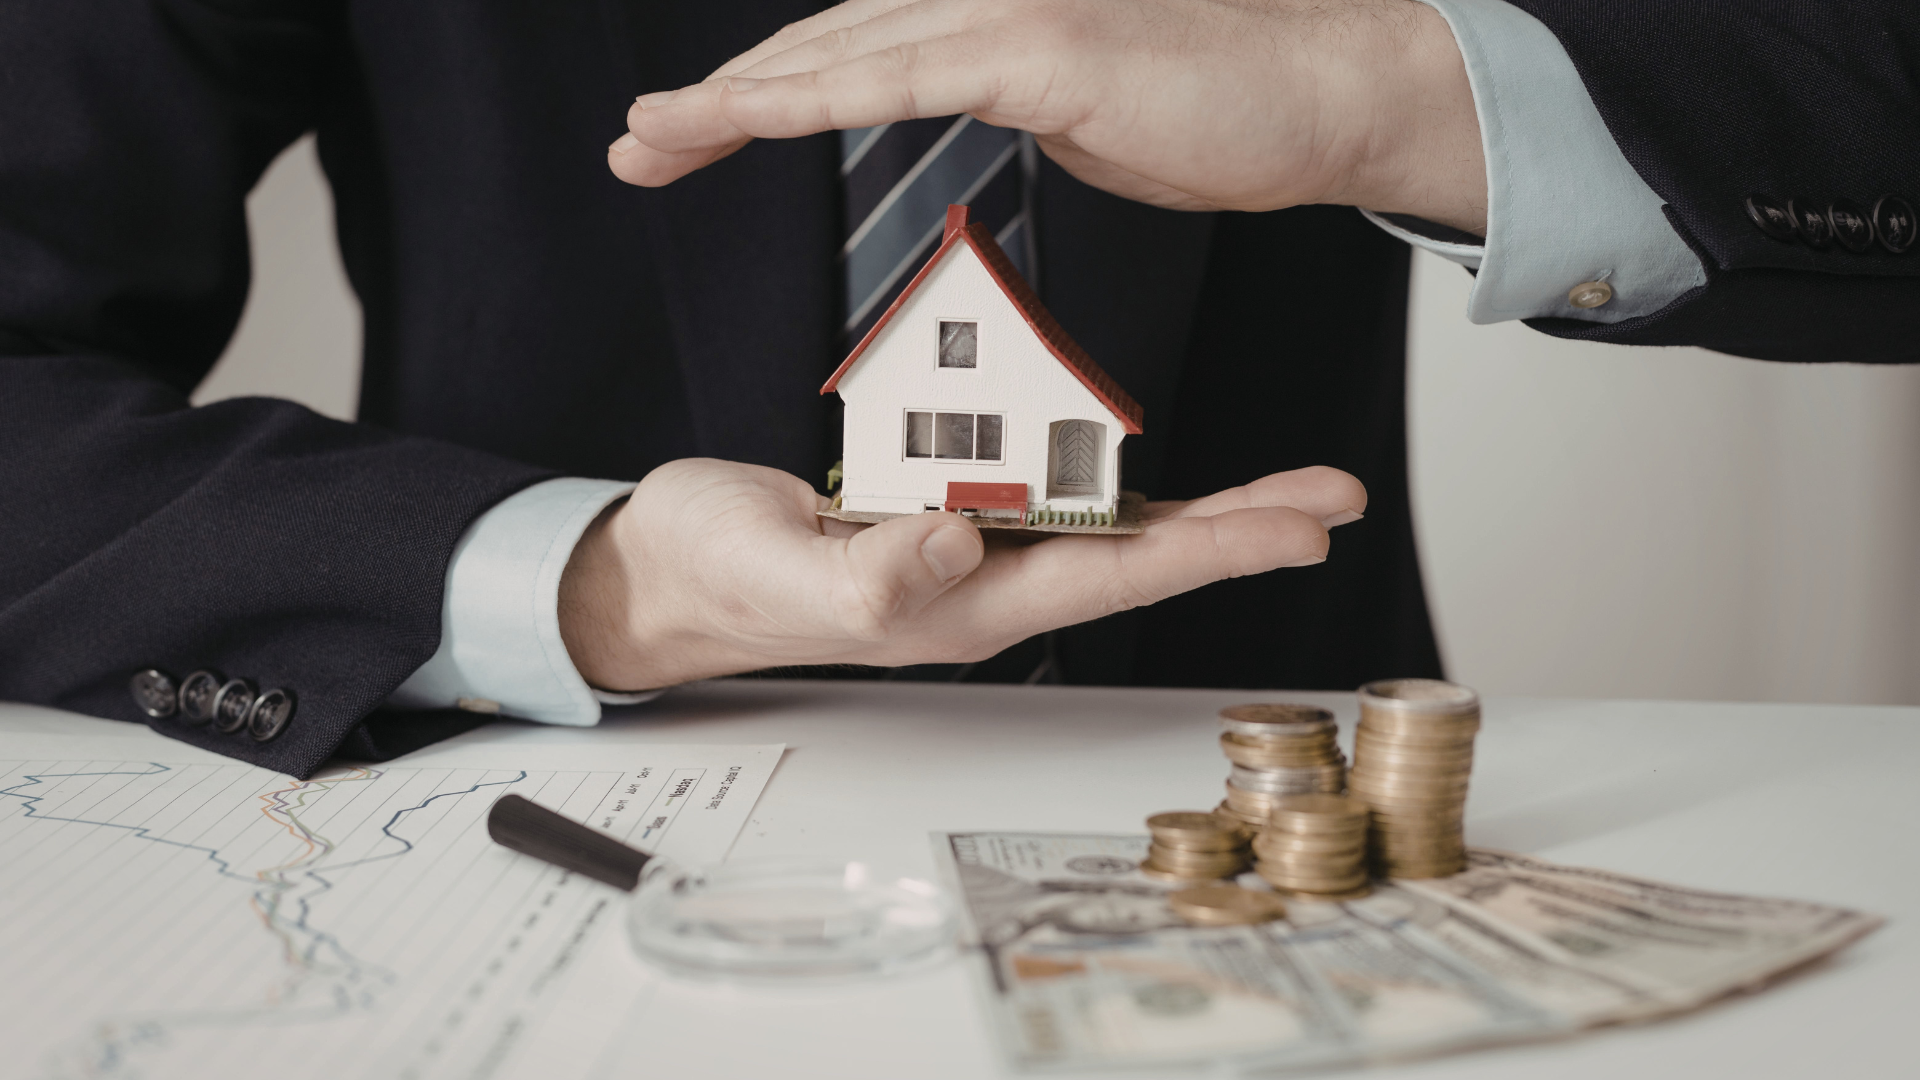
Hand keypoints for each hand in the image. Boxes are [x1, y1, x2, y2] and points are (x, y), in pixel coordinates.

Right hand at [558, 458, 1365, 690]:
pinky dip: (1116, 481)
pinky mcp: (946, 520)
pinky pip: (1052, 500)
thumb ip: (868, 572)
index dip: (1215, 549)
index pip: (1115, 575)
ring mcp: (969, 557)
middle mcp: (984, 588)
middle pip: (1141, 555)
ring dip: (1203, 510)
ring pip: (1110, 530)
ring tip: (1285, 489)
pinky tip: (1160, 476)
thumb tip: (959, 545)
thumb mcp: (780, 569)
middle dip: (1243, 529)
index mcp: (961, 609)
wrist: (665, 571)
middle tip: (1333, 498)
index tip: (1298, 525)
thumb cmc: (715, 575)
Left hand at [607, 0, 1486, 233]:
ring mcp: (1009, 16)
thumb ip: (1026, 114)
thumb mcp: (1093, 123)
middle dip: (717, 100)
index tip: (689, 137)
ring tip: (652, 135)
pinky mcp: (1042, 46)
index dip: (761, 94)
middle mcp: (983, 4)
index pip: (849, 57)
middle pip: (820, 48)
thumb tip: (993, 121)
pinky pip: (902, 73)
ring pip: (839, 55)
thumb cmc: (1225, 112)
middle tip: (637, 142)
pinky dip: (813, 94)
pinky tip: (743, 117)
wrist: (1327, 95)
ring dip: (733, 99)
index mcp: (990, 24)